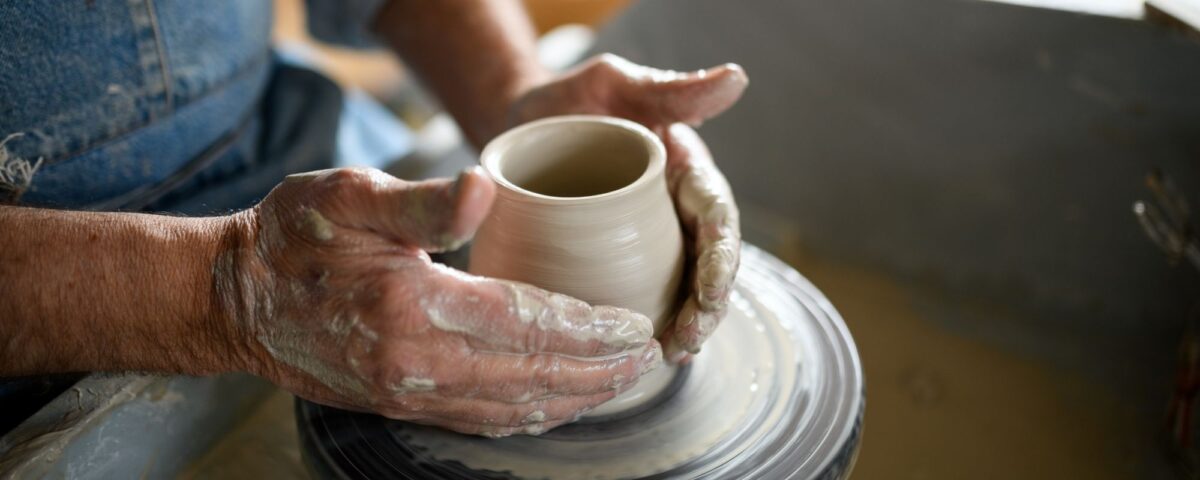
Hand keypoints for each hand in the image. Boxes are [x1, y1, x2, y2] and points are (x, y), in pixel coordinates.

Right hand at [216, 167, 662, 436]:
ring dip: (577, 396)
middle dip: (600, 369)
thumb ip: (422, 200)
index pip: (527, 323)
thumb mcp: (349, 197)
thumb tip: (484, 188)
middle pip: (534, 374)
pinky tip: (561, 403)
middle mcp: (419, 365)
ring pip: (515, 407)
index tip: (635, 324)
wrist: (237, 302)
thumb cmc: (294, 239)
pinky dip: (534, 415)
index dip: (588, 328)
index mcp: (414, 308)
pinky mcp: (403, 405)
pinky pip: (485, 420)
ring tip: (623, 381)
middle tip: (649, 355)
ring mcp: (411, 393)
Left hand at [508, 54, 747, 362]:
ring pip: (680, 289)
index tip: (712, 291)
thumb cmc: (571, 100)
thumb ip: (670, 90)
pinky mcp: (617, 262)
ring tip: (670, 355)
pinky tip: (640, 355)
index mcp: (684, 171)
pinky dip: (645, 325)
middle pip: (706, 264)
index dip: (721, 258)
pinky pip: (639, 297)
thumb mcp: (616, 85)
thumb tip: (735, 78)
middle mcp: (675, 210)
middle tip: (687, 340)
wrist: (518, 124)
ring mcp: (648, 240)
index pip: (717, 216)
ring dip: (683, 326)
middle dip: (706, 307)